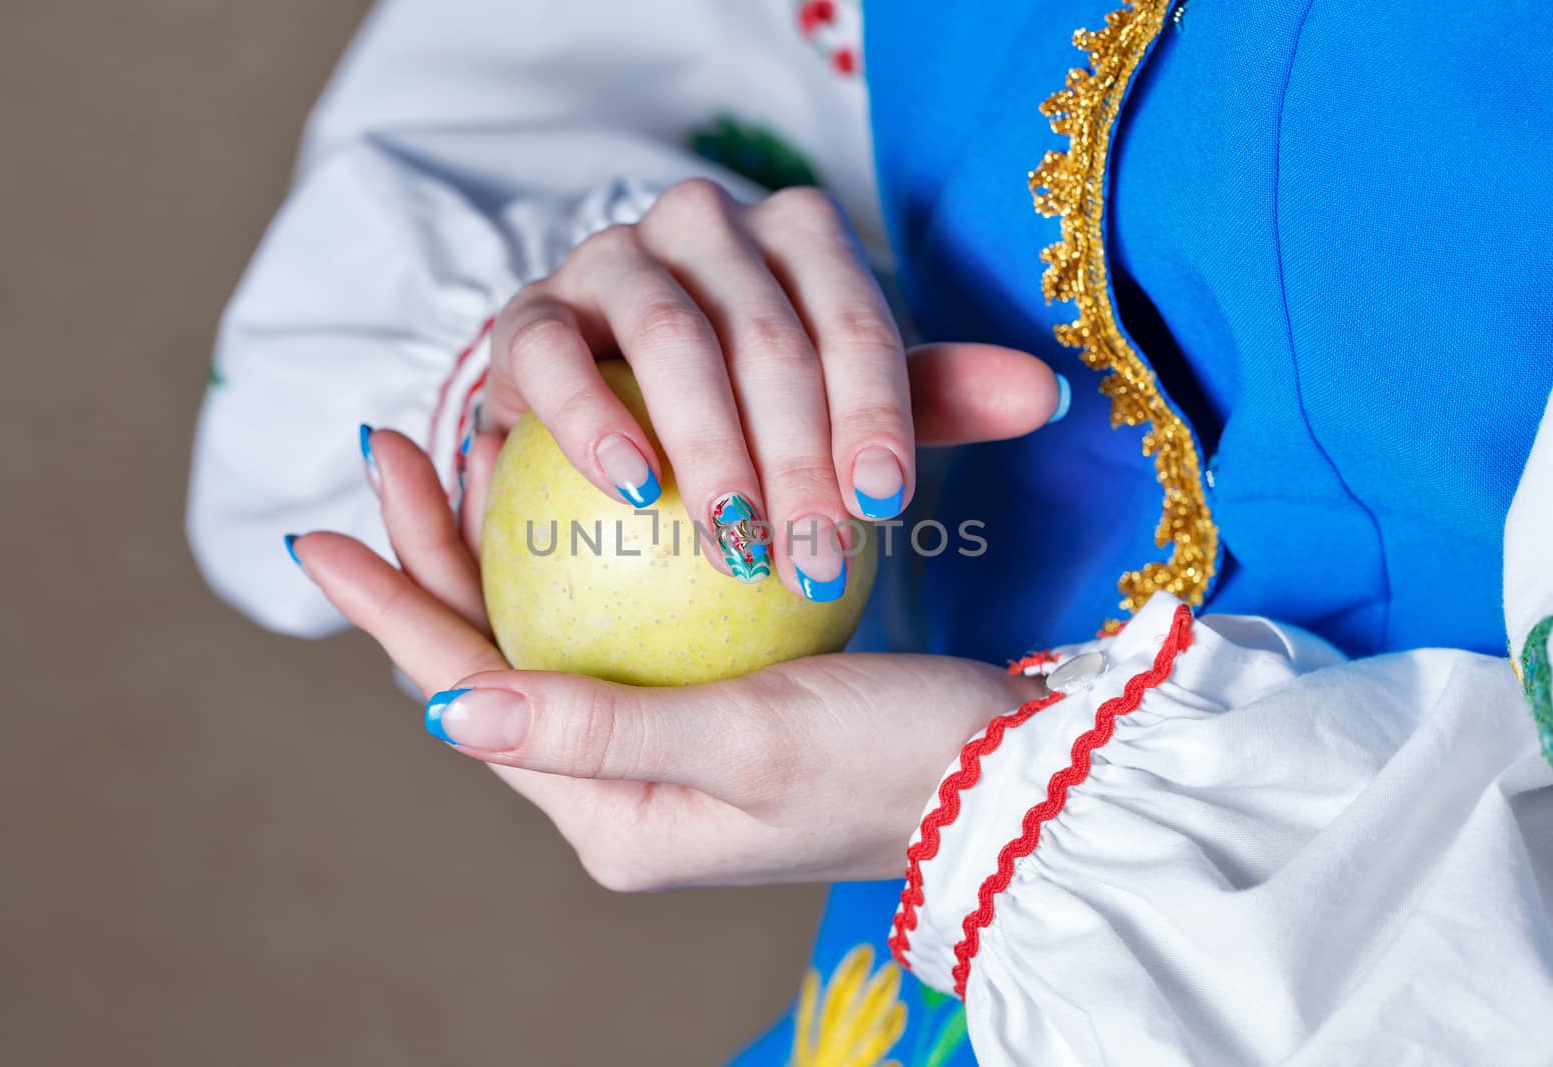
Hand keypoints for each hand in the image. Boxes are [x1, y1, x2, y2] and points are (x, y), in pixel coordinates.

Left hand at [291, 430, 1043, 887]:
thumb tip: (447, 714)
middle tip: (396, 449)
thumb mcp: (746, 742)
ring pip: (546, 632)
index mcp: (609, 817)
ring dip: (497, 547)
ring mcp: (663, 742)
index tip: (320, 528)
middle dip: (429, 561)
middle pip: (489, 660)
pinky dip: (578, 556)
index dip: (390, 610)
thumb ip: (597, 729)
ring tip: (461, 453)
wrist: (1004, 781)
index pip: (465, 695)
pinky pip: (612, 622)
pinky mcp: (709, 703)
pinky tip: (570, 487)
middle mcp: (619, 787)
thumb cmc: (889, 762)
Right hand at [480, 178, 1064, 597]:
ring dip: (709, 445)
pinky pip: (555, 355)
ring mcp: (612, 260)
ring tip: (736, 540)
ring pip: (670, 334)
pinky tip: (634, 491)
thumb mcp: (837, 407)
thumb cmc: (739, 417)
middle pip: (768, 332)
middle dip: (799, 454)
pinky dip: (593, 420)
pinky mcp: (530, 315)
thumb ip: (924, 400)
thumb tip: (1048, 398)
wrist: (603, 412)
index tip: (886, 504)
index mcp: (795, 236)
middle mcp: (706, 226)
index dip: (876, 408)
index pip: (854, 316)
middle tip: (815, 558)